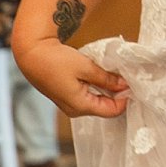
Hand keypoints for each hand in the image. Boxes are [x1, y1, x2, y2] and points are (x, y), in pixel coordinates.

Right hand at [14, 37, 128, 119]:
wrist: (32, 55)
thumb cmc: (57, 61)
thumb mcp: (86, 67)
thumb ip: (106, 79)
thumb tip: (124, 85)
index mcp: (81, 106)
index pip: (112, 111)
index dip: (126, 98)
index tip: (134, 83)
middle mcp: (75, 110)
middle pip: (105, 107)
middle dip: (118, 94)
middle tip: (128, 77)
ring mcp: (70, 105)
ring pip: (97, 101)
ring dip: (108, 90)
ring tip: (117, 75)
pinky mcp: (67, 97)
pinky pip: (88, 96)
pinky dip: (98, 88)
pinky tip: (102, 75)